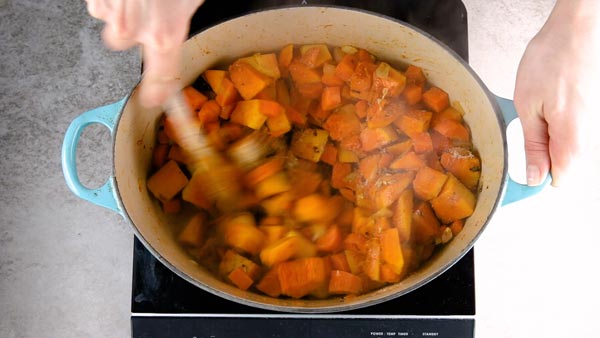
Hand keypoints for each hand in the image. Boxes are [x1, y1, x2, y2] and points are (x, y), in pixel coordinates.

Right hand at [86, 0, 204, 106]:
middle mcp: (132, 30)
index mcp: (163, 33)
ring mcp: (110, 14)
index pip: (161, 77)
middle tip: (143, 12)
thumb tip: (180, 20)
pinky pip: (101, 4)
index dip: (158, 91)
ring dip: (120, 12)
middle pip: (122, 44)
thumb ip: (180, 16)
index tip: (154, 100)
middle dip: (130, 31)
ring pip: (111, 22)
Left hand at [514, 0, 599, 186]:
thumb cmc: (553, 60)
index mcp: (573, 140)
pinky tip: (549, 106)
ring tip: (538, 112)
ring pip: (569, 149)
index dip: (534, 178)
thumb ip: (532, 146)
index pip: (557, 181)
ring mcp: (595, 126)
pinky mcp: (594, 115)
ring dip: (549, 139)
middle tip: (525, 131)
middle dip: (541, 158)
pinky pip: (574, 133)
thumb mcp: (528, 106)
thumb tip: (534, 177)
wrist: (578, 29)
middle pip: (564, 166)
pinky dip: (558, 126)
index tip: (517, 169)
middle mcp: (590, 137)